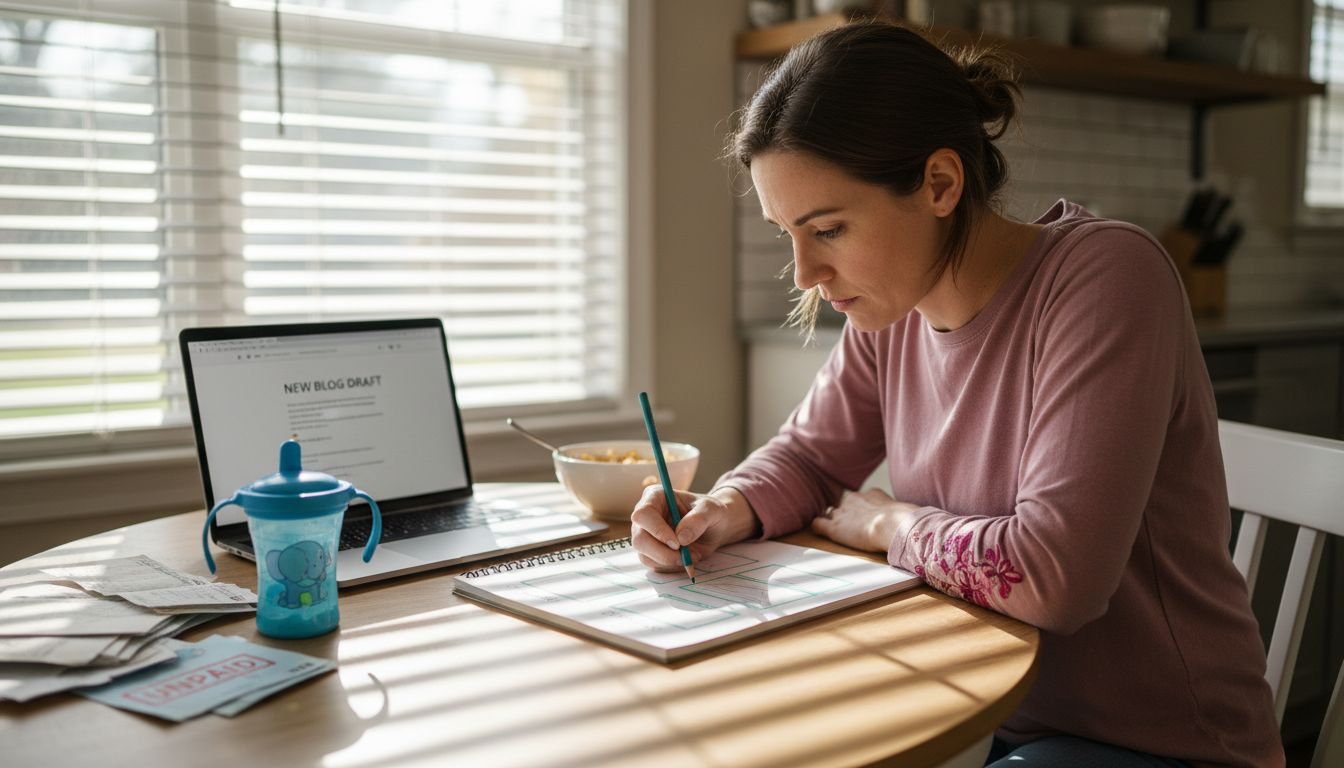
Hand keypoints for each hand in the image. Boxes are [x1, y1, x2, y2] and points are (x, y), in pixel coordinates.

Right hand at [630, 486, 758, 572]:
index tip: (677, 543)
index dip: (657, 530)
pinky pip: (654, 565)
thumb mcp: (711, 510)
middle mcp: (645, 517)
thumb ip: (698, 520)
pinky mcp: (650, 552)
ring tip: (693, 555)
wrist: (715, 527)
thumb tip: (681, 538)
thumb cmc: (711, 513)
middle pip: (639, 539)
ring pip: (645, 555)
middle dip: (662, 553)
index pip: (643, 515)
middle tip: (684, 557)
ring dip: (670, 561)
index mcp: (655, 497)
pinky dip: (672, 567)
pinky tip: (687, 559)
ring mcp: (646, 536)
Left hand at [809, 488, 922, 553]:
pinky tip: (817, 529)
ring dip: (834, 520)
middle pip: (845, 504)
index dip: (862, 509)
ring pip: (832, 513)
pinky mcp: (834, 528)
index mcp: (872, 495)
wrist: (894, 524)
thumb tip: (920, 520)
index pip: (862, 499)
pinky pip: (818, 523)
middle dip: (847, 513)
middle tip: (853, 526)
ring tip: (837, 530)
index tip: (867, 518)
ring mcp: (842, 513)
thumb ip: (904, 515)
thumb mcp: (906, 512)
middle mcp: (854, 500)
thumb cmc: (905, 521)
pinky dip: (817, 526)